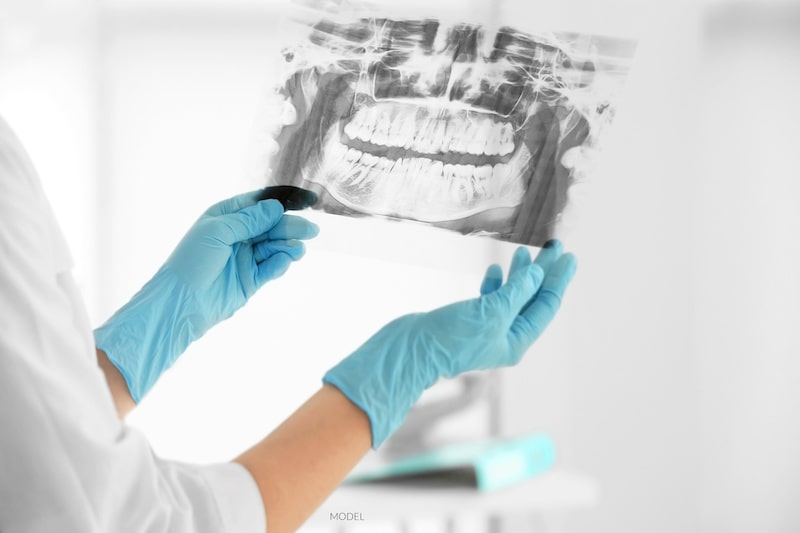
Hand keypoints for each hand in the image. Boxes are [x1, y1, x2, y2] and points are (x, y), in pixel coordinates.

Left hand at [95, 189, 318, 401]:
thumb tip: (275, 208)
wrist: (180, 304)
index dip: (279, 202)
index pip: (257, 204)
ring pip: (274, 247)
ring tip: (299, 249)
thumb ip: (249, 220)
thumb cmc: (191, 262)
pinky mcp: (251, 280)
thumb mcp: (218, 232)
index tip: (304, 202)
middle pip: (270, 226)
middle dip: (289, 226)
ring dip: (287, 246)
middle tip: (310, 230)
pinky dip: (279, 264)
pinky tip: (285, 261)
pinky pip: (270, 268)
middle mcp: (237, 236)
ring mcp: (244, 258)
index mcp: (225, 218)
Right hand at [323, 241, 575, 447]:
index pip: (545, 305)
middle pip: (531, 300)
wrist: (410, 349)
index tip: (568, 256)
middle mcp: (504, 337)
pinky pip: (489, 300)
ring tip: (523, 253)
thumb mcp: (490, 313)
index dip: (557, 280)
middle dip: (542, 274)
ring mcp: (486, 329)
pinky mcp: (467, 322)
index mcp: (516, 341)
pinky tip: (493, 270)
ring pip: (510, 298)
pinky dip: (494, 284)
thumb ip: (516, 292)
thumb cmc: (449, 338)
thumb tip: (537, 274)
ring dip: (518, 276)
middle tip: (554, 247)